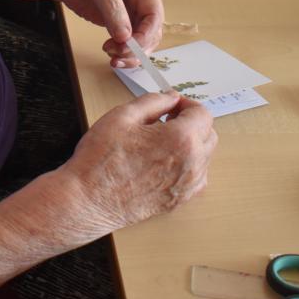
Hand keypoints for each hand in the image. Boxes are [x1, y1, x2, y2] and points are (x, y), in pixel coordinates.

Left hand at [41, 0, 162, 60]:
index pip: (154, 13)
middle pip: (151, 30)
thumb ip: (112, 9)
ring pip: (142, 40)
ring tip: (112, 58)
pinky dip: (122, 52)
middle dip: (137, 47)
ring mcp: (131, 10)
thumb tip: (125, 36)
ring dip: (130, 53)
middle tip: (117, 54)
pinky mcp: (118, 20)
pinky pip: (128, 41)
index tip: (130, 46)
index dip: (146, 34)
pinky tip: (111, 55)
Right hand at [59, 92, 216, 234]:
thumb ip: (153, 101)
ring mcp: (188, 186)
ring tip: (160, 142)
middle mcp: (192, 164)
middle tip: (165, 120)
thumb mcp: (123, 116)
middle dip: (191, 123)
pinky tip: (162, 162)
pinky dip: (187, 165)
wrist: (89, 200)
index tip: (171, 105)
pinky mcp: (180, 200)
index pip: (202, 114)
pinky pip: (196, 177)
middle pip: (209, 134)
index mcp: (181, 139)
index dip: (186, 104)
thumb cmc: (101, 160)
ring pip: (204, 157)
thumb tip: (170, 97)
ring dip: (190, 144)